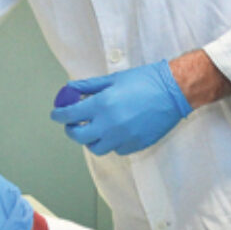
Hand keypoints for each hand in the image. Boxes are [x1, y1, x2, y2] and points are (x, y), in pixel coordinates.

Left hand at [51, 60, 191, 155]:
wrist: (173, 91)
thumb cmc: (144, 81)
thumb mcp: (113, 79)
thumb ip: (88, 87)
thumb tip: (70, 89)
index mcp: (102, 104)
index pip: (70, 115)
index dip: (59, 115)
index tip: (56, 114)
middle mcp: (110, 124)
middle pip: (79, 137)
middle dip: (71, 130)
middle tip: (72, 124)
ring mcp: (123, 138)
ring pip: (97, 148)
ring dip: (91, 140)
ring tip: (94, 130)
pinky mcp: (135, 145)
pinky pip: (116, 150)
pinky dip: (111, 142)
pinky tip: (114, 132)